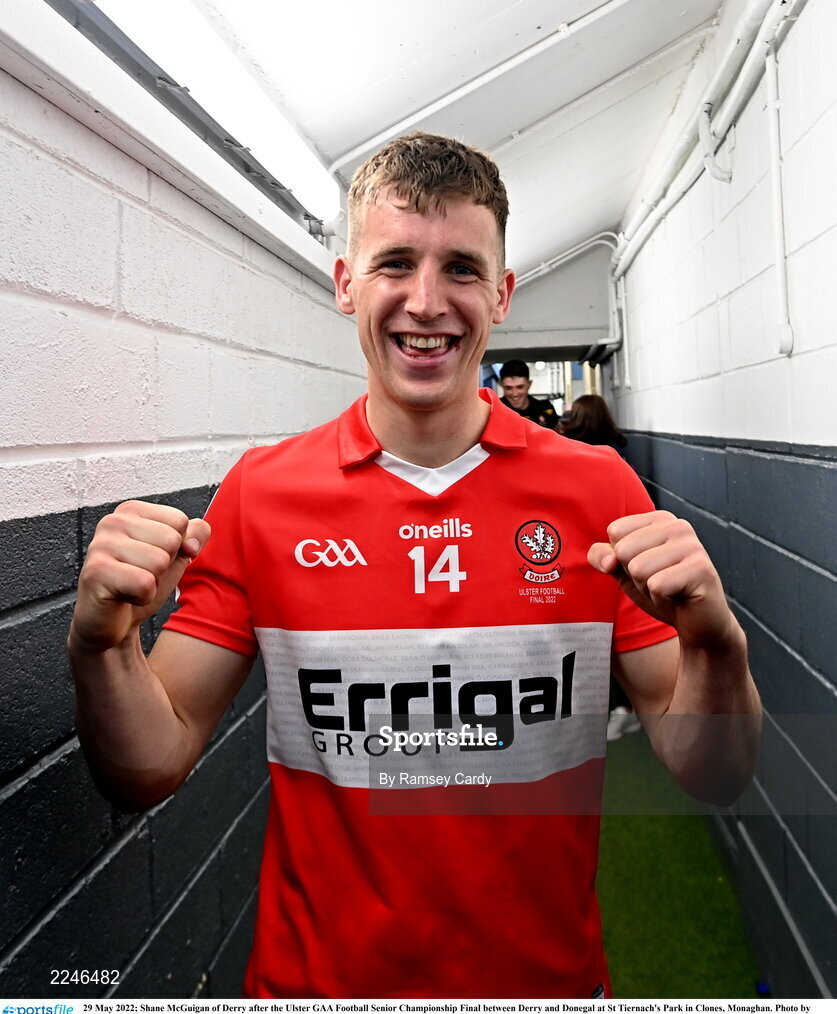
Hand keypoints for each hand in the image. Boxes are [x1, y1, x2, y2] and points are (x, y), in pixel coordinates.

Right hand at [69, 501, 209, 652]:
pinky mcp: (95, 573)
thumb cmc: (142, 582)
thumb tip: (192, 543)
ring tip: (133, 585)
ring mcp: (100, 546)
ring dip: (154, 582)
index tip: (153, 558)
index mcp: (131, 511)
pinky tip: (125, 596)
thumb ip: (194, 535)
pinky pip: (145, 584)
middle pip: (172, 540)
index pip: (180, 521)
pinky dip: (143, 597)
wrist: (113, 621)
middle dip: (165, 566)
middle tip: (141, 574)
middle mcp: (112, 521)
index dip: (177, 547)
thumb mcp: (176, 554)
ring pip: (160, 562)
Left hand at [588, 511, 737, 650]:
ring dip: (647, 589)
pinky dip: (661, 600)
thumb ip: (603, 557)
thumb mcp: (623, 571)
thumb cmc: (660, 591)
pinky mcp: (701, 569)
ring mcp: (692, 546)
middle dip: (634, 576)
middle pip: (624, 550)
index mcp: (660, 519)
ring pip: (638, 569)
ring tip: (669, 590)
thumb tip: (608, 560)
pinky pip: (657, 586)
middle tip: (658, 582)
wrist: (697, 623)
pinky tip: (678, 598)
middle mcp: (678, 526)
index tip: (647, 568)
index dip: (622, 559)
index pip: (615, 532)